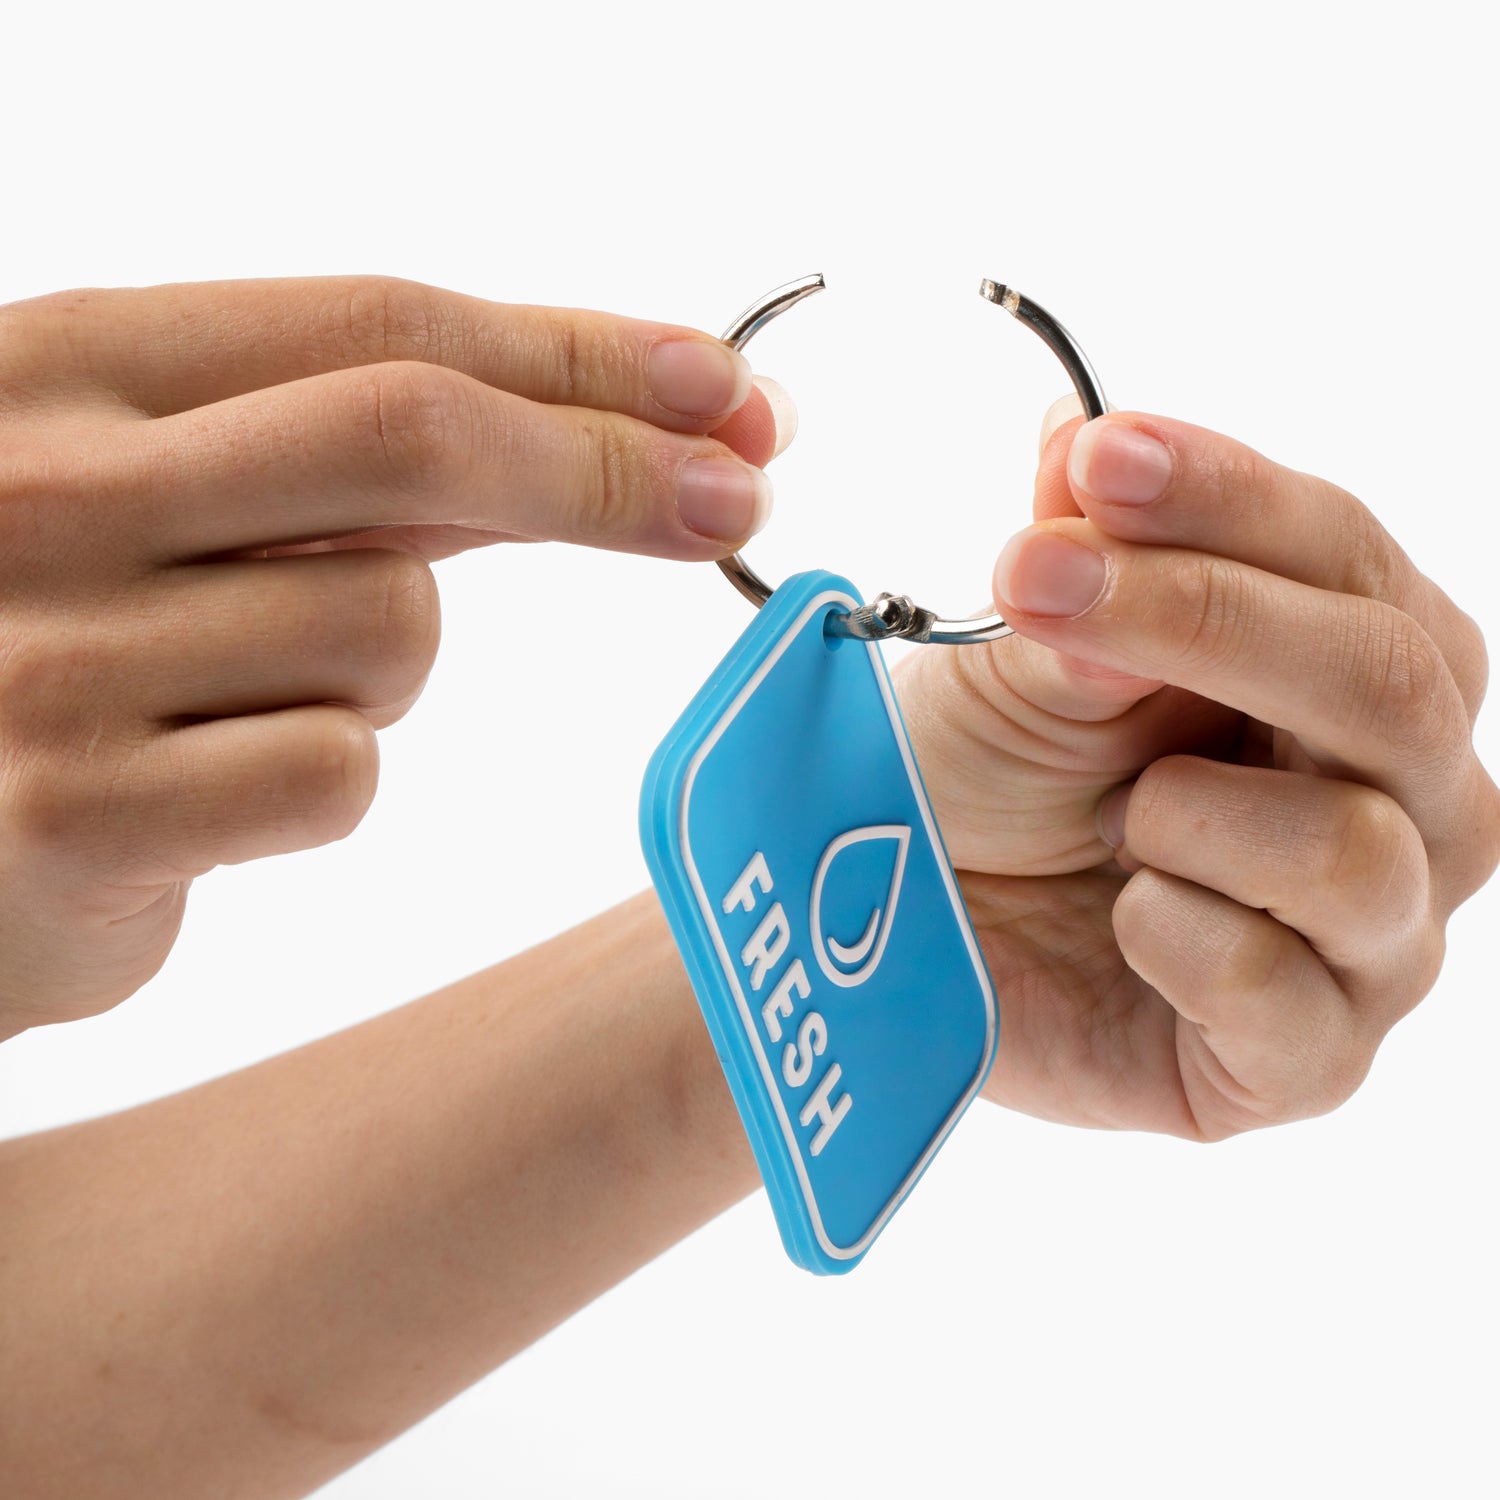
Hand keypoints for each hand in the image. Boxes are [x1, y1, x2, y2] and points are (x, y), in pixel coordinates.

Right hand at [0, 277, 790, 1037]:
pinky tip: (220, 785)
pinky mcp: (82, 815)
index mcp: (63, 371)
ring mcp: (53, 657)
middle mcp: (41, 491)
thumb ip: (360, 459)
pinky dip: (322, 778)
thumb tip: (615, 424)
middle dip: (602, 466)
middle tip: (735, 494)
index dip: (575, 352)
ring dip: (385, 669)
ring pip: (394, 627)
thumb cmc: (66, 644)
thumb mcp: (176, 500)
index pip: (377, 326)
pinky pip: (338, 772)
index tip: (720, 384)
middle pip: (410, 435)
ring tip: (257, 695)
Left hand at [899, 403, 1499, 1138]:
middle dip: (1205, 621)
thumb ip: (1079, 564)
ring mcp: (1370, 941)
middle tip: (1035, 580)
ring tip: (1103, 818)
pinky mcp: (1305, 1062)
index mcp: (1355, 667)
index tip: (1103, 458)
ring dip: (1184, 812)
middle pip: (1392, 684)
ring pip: (1356, 850)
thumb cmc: (995, 774)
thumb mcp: (1021, 655)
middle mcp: (1405, 798)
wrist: (915, 931)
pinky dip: (1176, 938)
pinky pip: (1285, 997)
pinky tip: (1121, 916)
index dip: (1227, 497)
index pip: (1348, 556)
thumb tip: (1092, 461)